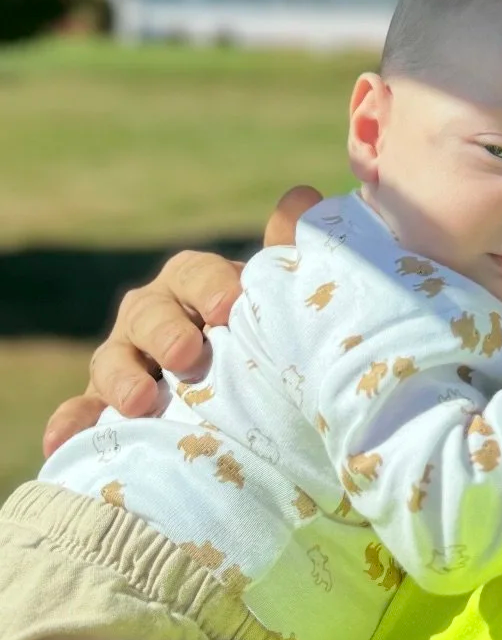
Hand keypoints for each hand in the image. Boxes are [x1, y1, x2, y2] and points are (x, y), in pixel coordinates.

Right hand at [41, 185, 322, 457]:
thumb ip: (287, 252)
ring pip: (111, 362)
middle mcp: (151, 317)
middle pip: (148, 314)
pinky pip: (82, 413)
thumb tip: (301, 197)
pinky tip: (63, 442)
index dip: (210, 285)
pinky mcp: (103, 407)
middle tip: (187, 354)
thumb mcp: (272, 295)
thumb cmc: (256, 331)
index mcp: (191, 284)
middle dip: (165, 332)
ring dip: (122, 379)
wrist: (241, 390)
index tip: (229, 305)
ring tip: (140, 402)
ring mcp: (123, 361)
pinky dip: (70, 424)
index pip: (195, 273)